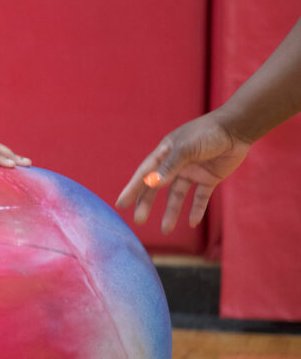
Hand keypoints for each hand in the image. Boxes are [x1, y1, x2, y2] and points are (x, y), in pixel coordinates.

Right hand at [116, 112, 251, 232]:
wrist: (236, 128)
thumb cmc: (207, 133)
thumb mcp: (185, 148)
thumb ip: (170, 166)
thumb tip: (153, 184)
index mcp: (165, 153)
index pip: (144, 174)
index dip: (132, 189)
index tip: (121, 204)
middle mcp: (176, 164)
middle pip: (157, 187)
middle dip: (147, 204)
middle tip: (139, 220)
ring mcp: (192, 172)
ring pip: (177, 195)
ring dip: (171, 211)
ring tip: (166, 229)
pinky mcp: (209, 178)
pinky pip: (200, 197)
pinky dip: (196, 210)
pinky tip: (192, 223)